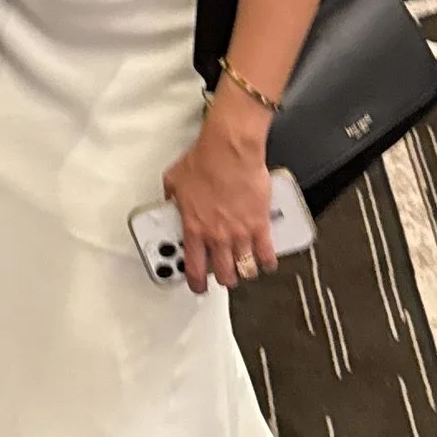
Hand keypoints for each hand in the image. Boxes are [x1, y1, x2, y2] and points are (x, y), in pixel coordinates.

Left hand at [160, 113, 279, 295]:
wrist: (229, 151)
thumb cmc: (205, 161)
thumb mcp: (174, 180)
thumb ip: (171, 197)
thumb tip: (169, 201)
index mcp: (193, 228)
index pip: (193, 267)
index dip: (195, 282)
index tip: (197, 285)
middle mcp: (217, 236)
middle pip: (223, 273)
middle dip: (224, 279)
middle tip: (224, 277)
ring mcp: (239, 233)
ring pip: (245, 268)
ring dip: (244, 272)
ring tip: (245, 270)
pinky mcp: (260, 224)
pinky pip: (266, 253)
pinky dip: (267, 262)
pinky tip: (266, 262)